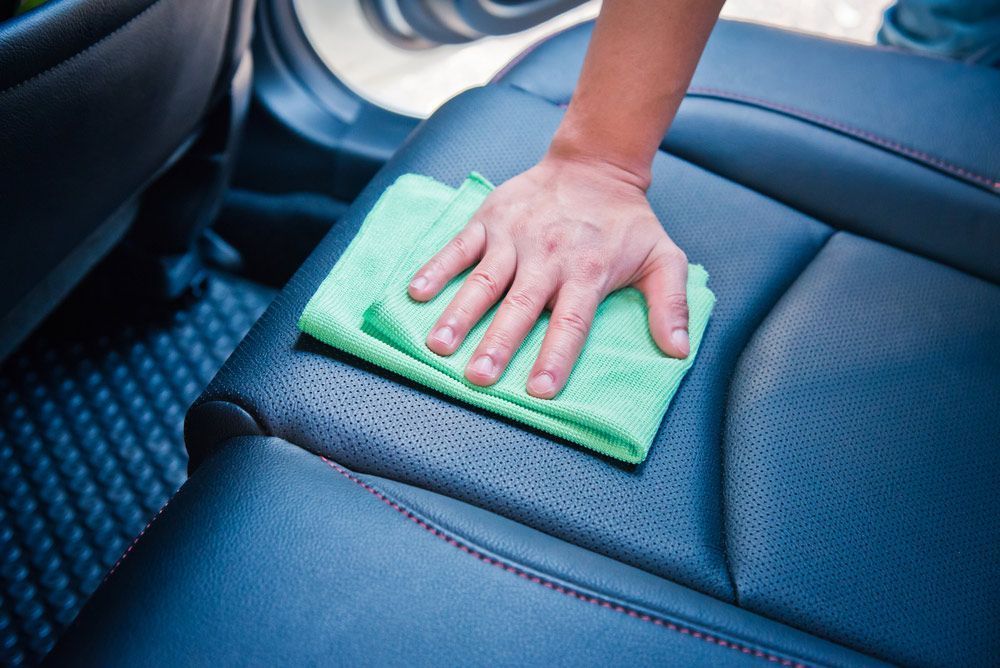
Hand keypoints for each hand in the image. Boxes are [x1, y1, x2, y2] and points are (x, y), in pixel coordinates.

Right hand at [408, 154, 689, 398]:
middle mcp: (548, 256)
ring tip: (438, 345)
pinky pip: (459, 246)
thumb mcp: (664, 257)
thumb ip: (671, 305)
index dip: (555, 356)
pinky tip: (416, 292)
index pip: (571, 322)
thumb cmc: (626, 222)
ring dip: (460, 313)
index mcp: (587, 271)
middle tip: (478, 378)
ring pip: (484, 279)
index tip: (539, 390)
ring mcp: (514, 236)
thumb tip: (676, 352)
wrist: (593, 165)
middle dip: (498, 343)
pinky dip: (436, 267)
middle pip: (520, 306)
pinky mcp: (490, 219)